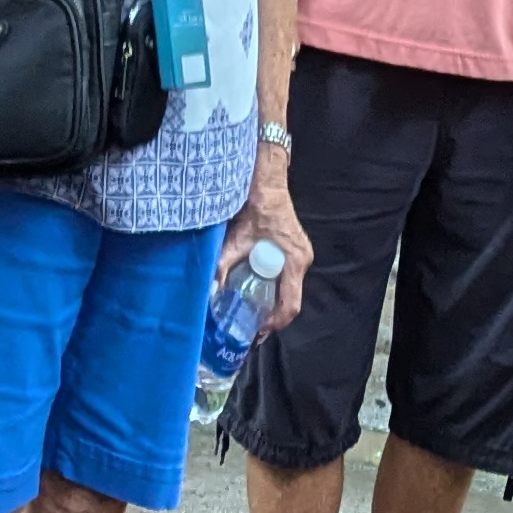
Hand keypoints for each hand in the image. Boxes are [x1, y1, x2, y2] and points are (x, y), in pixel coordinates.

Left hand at [220, 160, 307, 333]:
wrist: (267, 182)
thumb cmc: (257, 206)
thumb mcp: (237, 238)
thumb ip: (224, 264)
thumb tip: (210, 288)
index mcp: (294, 261)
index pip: (290, 305)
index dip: (274, 322)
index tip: (258, 330)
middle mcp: (302, 260)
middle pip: (290, 300)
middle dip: (271, 316)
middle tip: (251, 325)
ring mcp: (301, 256)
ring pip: (289, 290)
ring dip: (272, 302)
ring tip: (252, 311)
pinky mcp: (296, 250)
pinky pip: (287, 278)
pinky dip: (273, 288)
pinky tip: (257, 291)